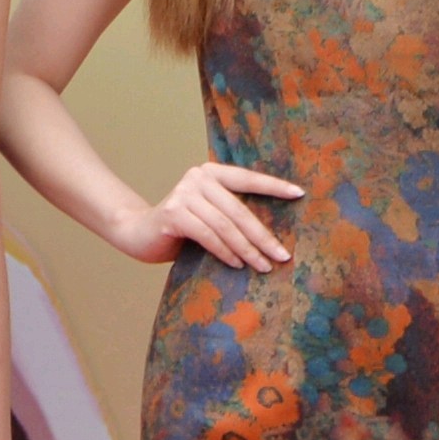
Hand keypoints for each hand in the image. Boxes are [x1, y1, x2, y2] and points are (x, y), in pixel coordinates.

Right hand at [120, 162, 305, 269]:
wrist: (139, 233)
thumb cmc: (182, 227)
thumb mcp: (210, 214)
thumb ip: (231, 213)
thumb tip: (271, 235)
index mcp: (211, 173)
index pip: (248, 178)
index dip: (273, 186)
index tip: (299, 194)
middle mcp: (197, 178)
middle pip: (239, 210)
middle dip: (263, 236)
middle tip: (282, 256)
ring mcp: (183, 194)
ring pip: (225, 226)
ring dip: (247, 249)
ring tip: (263, 266)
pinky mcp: (173, 214)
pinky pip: (207, 235)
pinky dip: (225, 252)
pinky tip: (236, 264)